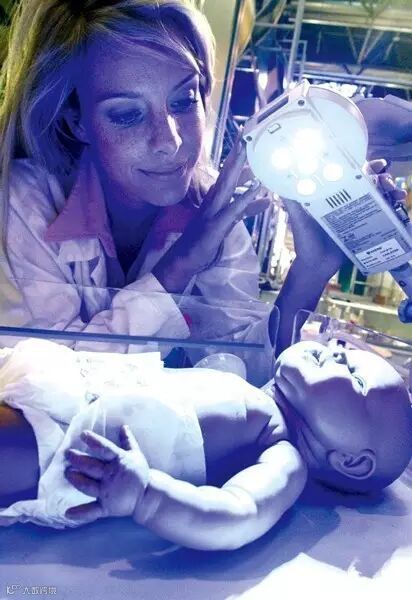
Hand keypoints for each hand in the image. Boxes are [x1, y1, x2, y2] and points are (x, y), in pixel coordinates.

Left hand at [64, 425, 148, 523]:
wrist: (148, 496)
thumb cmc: (140, 473)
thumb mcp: (136, 454)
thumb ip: (128, 441)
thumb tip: (123, 426)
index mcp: (119, 461)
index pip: (105, 448)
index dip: (94, 441)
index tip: (83, 435)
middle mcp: (111, 476)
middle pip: (91, 466)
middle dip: (78, 460)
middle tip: (68, 454)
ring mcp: (108, 492)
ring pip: (88, 485)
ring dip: (76, 480)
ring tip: (67, 473)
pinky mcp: (107, 507)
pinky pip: (92, 510)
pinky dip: (80, 513)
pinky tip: (67, 513)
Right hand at [153, 133, 269, 292]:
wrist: (184, 260)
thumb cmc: (205, 240)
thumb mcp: (230, 221)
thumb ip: (247, 208)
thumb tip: (266, 198)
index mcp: (217, 197)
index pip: (230, 170)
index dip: (241, 153)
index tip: (251, 134)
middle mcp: (214, 200)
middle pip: (228, 171)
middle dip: (239, 151)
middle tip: (250, 130)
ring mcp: (213, 212)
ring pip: (227, 185)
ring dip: (239, 167)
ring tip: (249, 149)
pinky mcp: (215, 226)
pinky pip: (232, 211)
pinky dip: (244, 199)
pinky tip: (256, 191)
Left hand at [282, 159, 407, 279]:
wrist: (316, 266)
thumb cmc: (305, 240)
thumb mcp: (298, 218)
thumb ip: (292, 200)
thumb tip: (278, 180)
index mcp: (333, 194)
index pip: (350, 173)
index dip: (364, 166)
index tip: (375, 164)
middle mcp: (347, 201)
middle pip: (369, 182)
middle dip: (381, 176)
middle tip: (386, 179)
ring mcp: (358, 214)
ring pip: (380, 196)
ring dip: (391, 190)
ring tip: (395, 193)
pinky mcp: (367, 228)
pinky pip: (383, 215)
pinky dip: (393, 208)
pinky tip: (398, 205)